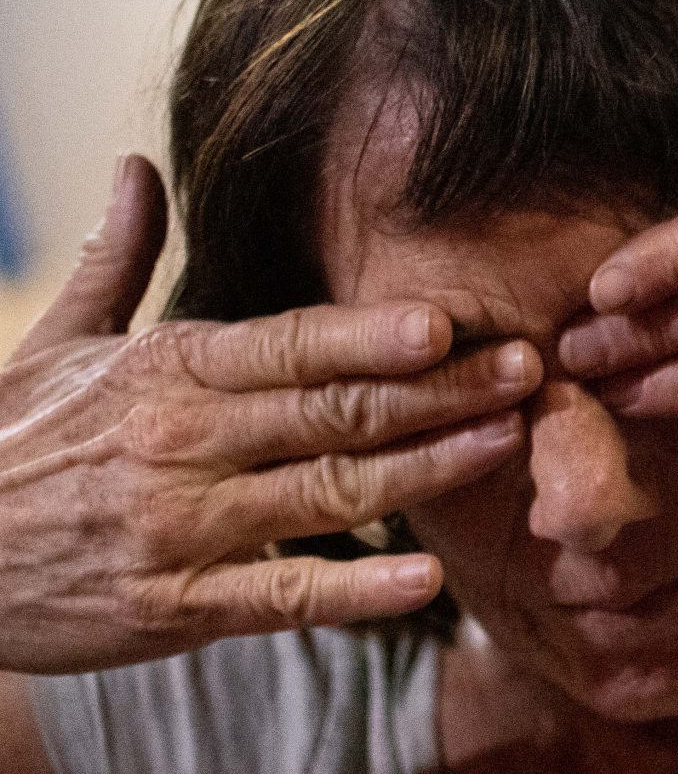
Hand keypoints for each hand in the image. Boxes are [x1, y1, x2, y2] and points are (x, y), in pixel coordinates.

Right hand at [0, 157, 534, 673]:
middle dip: (438, 391)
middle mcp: (180, 444)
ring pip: (330, 494)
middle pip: (333, 412)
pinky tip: (428, 581)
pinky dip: (359, 592)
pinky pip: (285, 598)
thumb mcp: (55, 345)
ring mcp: (182, 528)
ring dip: (426, 470)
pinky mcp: (179, 608)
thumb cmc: (9, 445)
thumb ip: (118, 260)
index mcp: (163, 372)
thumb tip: (138, 165)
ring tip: (507, 443)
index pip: (286, 343)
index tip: (448, 321)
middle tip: (528, 369)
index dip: (368, 335)